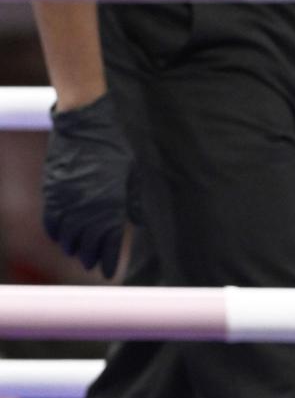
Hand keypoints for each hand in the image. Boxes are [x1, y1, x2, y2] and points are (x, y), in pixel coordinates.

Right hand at [42, 92, 138, 278]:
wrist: (84, 125)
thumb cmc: (113, 148)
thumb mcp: (131, 172)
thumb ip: (134, 201)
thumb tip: (140, 223)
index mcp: (111, 204)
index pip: (109, 243)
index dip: (109, 261)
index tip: (109, 272)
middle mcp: (88, 208)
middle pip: (87, 245)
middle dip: (91, 258)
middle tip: (92, 264)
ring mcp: (67, 201)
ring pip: (67, 238)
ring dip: (73, 248)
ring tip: (78, 252)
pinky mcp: (52, 193)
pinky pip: (51, 223)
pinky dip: (56, 234)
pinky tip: (61, 238)